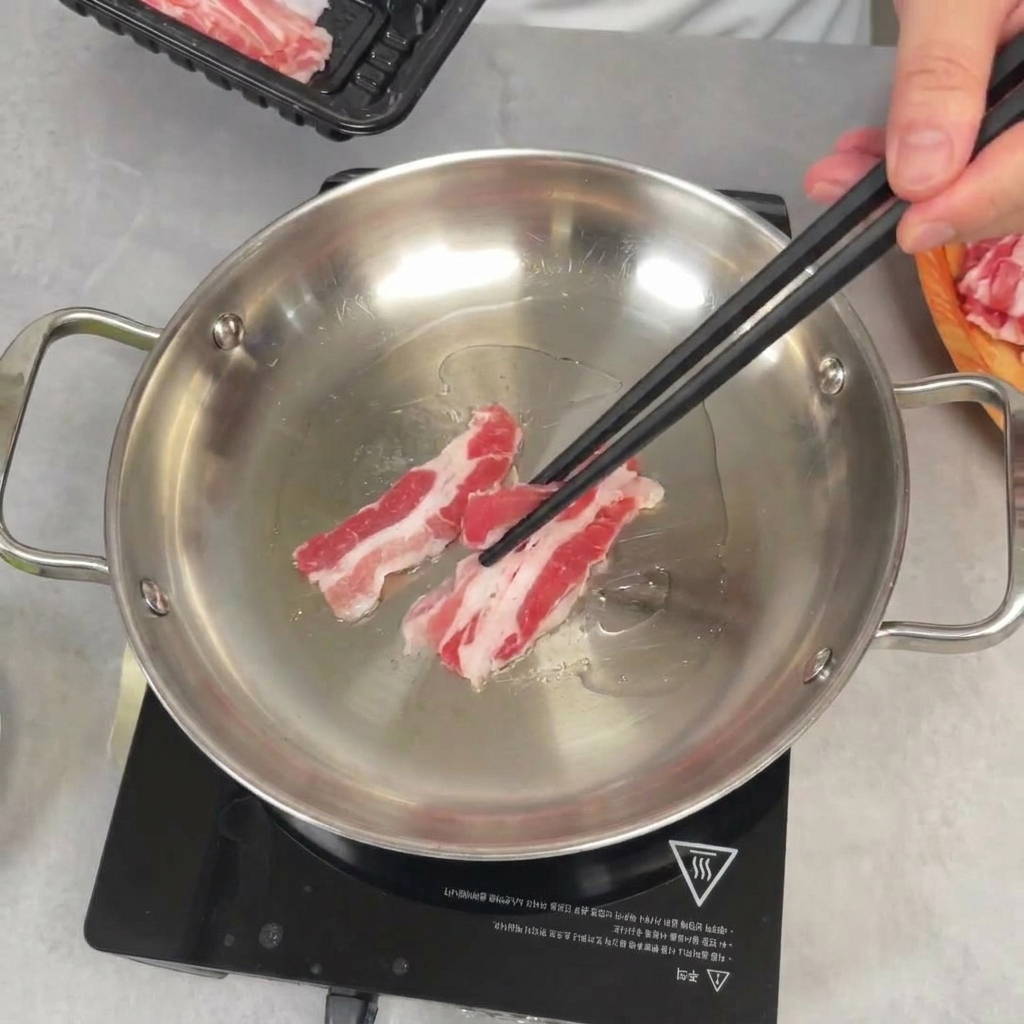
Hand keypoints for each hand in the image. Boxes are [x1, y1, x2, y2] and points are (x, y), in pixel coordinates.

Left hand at [804, 0, 1023, 252]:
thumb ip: (943, 72)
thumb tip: (920, 176)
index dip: (985, 200)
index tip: (911, 227)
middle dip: (938, 201)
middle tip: (859, 207)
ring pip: (996, 169)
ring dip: (913, 186)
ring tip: (837, 176)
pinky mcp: (1009, 98)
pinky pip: (978, 144)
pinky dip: (916, 155)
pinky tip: (860, 156)